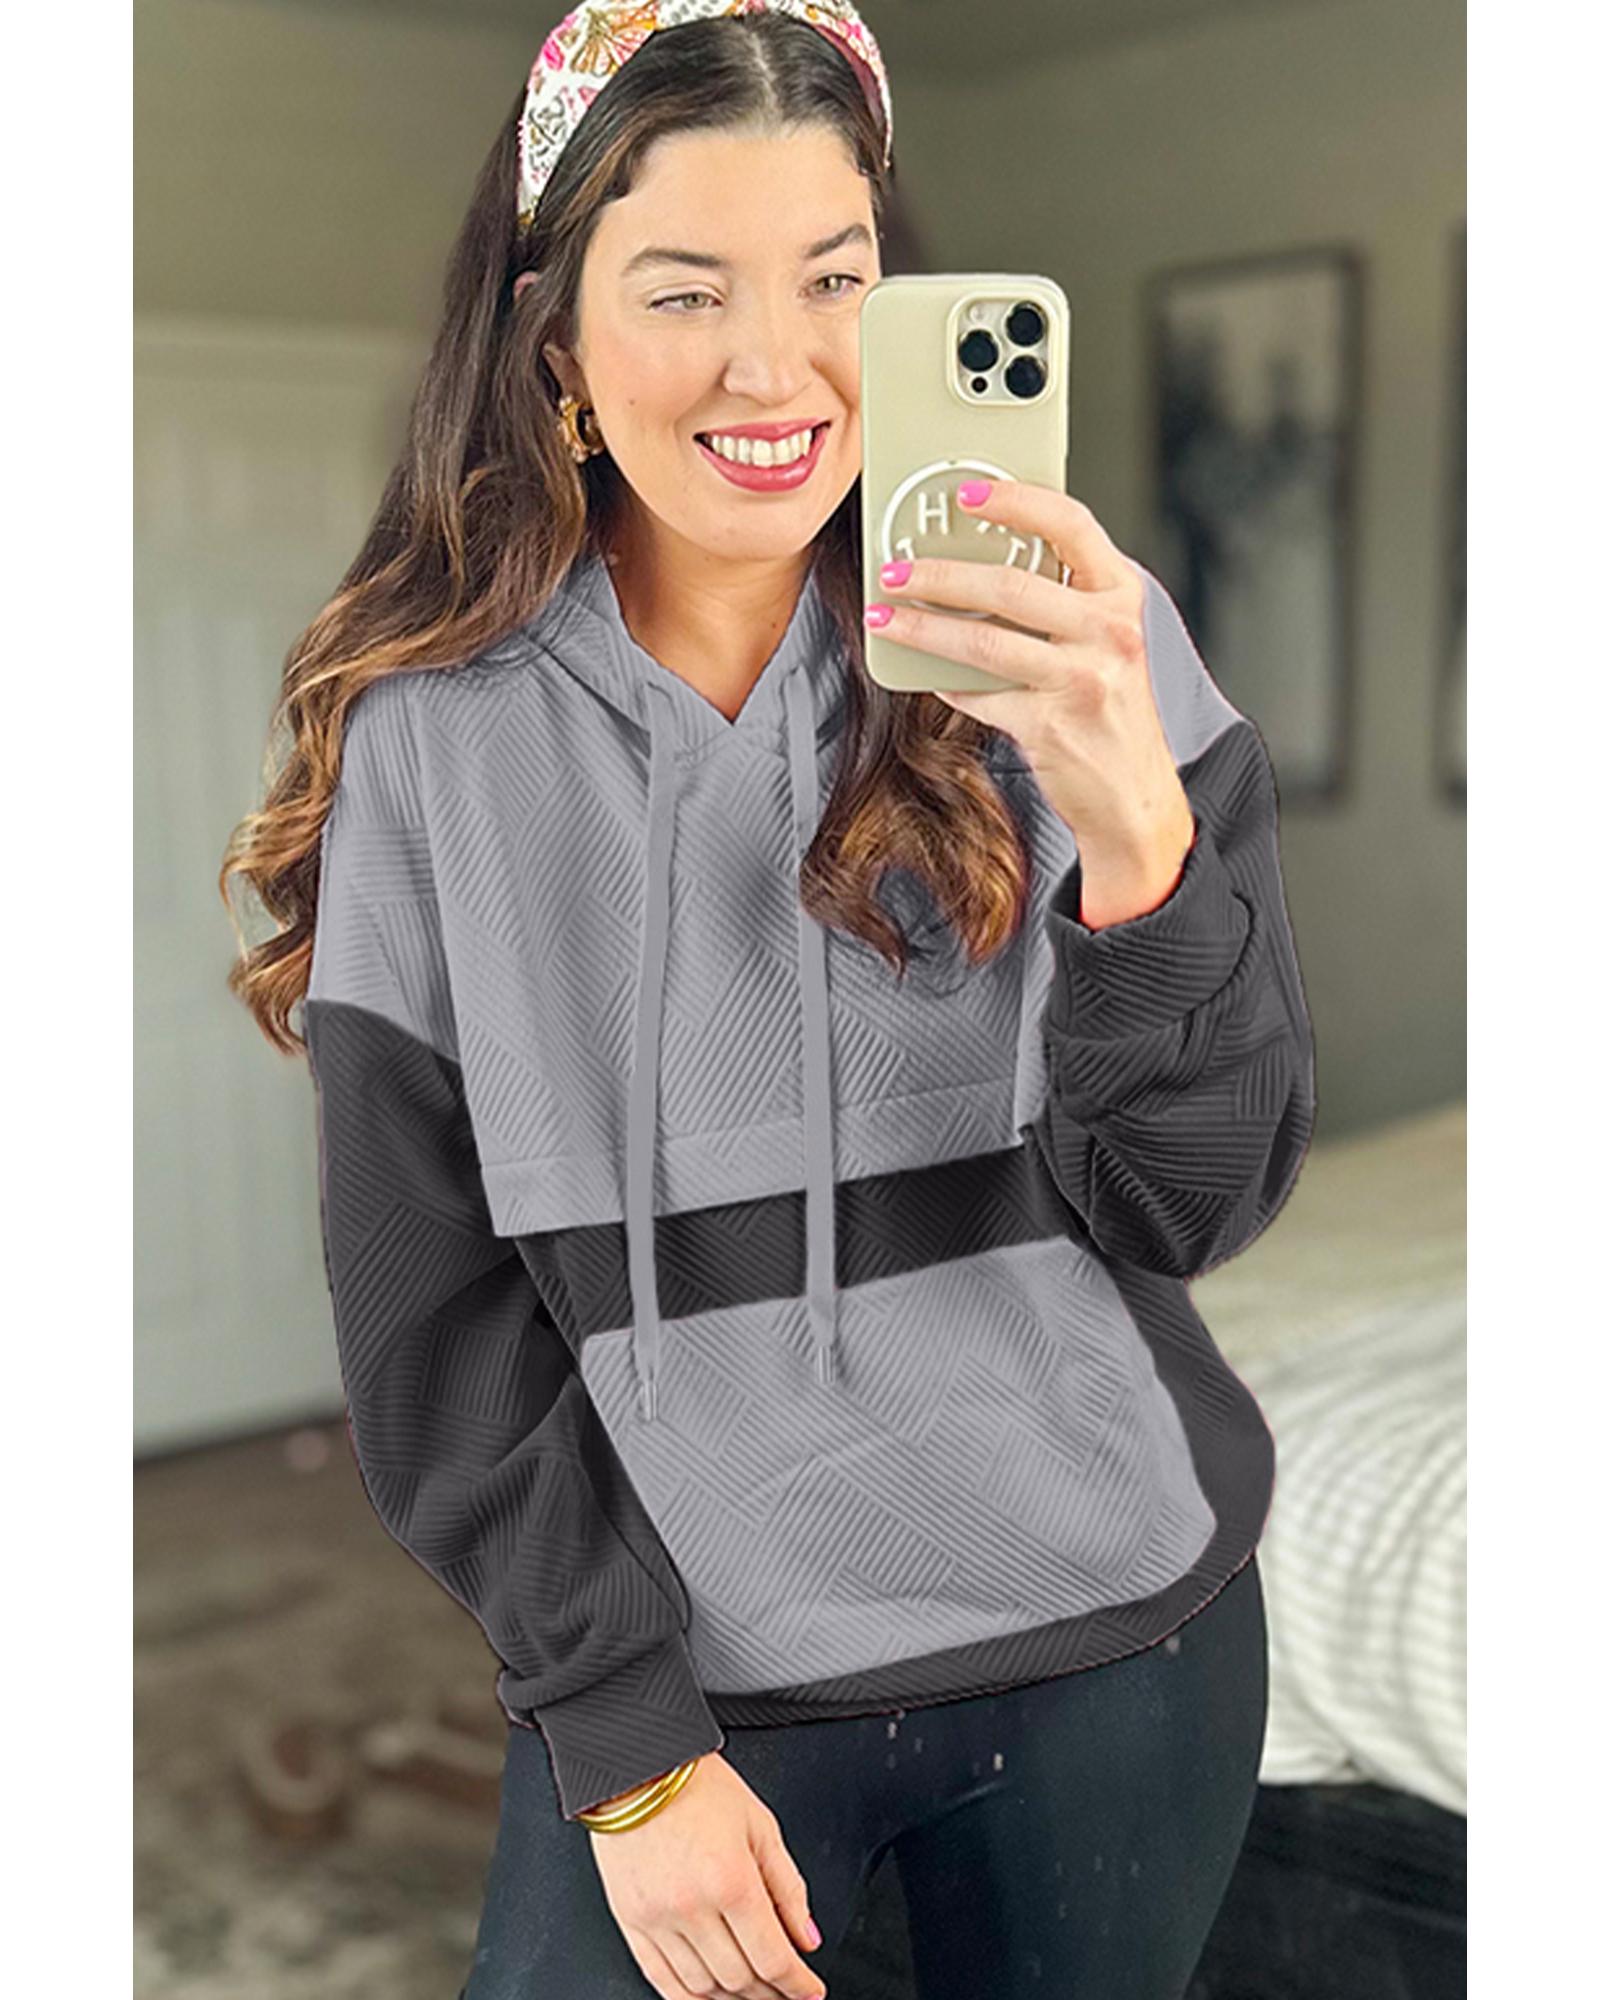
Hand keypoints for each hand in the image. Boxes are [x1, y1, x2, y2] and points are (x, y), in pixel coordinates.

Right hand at [587, 1751, 826, 1999]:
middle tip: (786, 1993)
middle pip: (740, 1978)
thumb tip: (806, 1937)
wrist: (637, 1767)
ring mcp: (658, 1919)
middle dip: (771, 1994)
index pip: (773, 1957)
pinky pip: (661, 1980)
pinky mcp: (631, 1922)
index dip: (798, 1985)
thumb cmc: (696, 1785)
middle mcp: (692, 1906)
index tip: (810, 1991)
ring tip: (753, 1995)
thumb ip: (788, 1886)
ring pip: (703, 1987)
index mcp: (731, 1879)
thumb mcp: (760, 1825)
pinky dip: (689, 1999)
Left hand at [868, 479, 1195, 878]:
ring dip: (924, 627)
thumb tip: (978, 561)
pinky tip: (924, 672)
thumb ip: (1061, 600)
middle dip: (941, 573)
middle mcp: (1108, 632)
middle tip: (896, 569)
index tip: (967, 495)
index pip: (1070, 524)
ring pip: (984, 641)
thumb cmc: (1110, 709)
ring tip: (886, 616)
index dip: (1016, 501)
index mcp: (1120, 596)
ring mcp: (1081, 680)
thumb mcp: (1105, 640)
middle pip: (1011, 584)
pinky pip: (980, 695)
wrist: (1133, 794)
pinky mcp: (1050, 726)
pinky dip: (946, 683)